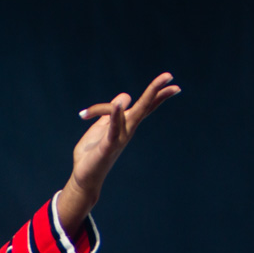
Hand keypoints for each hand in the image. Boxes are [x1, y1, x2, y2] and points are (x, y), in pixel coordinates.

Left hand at [58, 72, 180, 231]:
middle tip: (169, 75)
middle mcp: (127, 130)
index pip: (144, 106)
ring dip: (145, 99)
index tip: (169, 79)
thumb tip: (124, 97)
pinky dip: (115, 117)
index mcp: (125, 124)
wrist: (84, 177)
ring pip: (134, 115)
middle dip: (156, 91)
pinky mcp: (108, 145)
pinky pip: (113, 129)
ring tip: (157, 84)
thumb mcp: (100, 127)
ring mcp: (120, 138)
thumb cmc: (92, 153)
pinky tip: (118, 106)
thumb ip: (109, 113)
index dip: (156, 92)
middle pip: (144, 107)